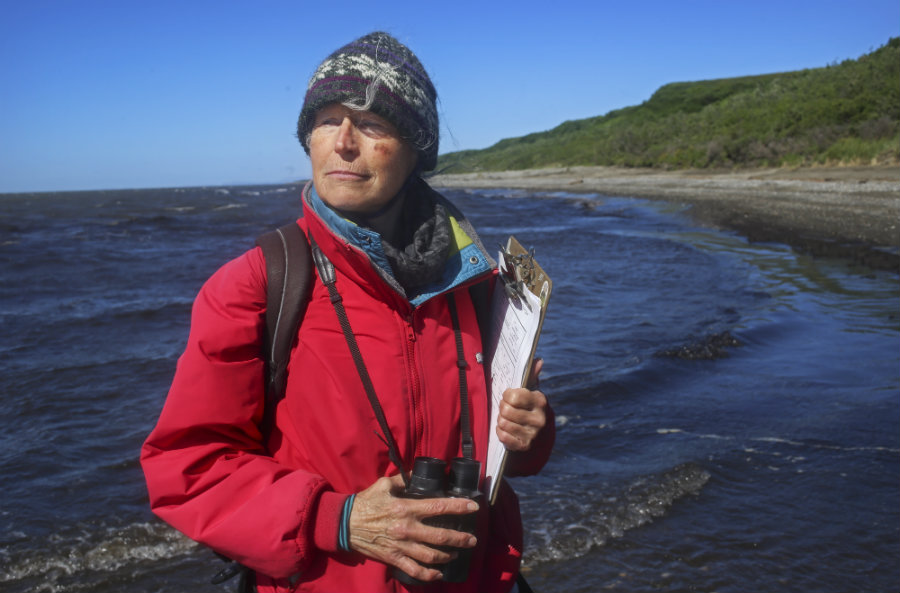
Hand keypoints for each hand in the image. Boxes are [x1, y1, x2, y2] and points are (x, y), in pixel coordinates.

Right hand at [349, 474, 478, 581]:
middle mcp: (407, 528)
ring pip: (431, 555)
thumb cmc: (365, 502)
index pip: (439, 507)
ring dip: (448, 555)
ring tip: (457, 553)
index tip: (473, 507)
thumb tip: (416, 472)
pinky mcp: (393, 558)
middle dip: (460, 538)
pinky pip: (414, 570)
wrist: (345, 523)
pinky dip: (429, 575)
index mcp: (406, 508)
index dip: (459, 507)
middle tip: (472, 539)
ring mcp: (401, 546)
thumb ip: (402, 478)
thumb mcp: (383, 484)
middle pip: (441, 536)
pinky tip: (438, 574)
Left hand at [497, 358, 547, 451]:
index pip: (513, 396)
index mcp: (540, 400)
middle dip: (502, 408)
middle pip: (506, 410)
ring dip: (500, 420)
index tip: (508, 396)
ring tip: (506, 418)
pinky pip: (503, 437)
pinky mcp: (525, 445)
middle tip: (505, 408)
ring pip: (503, 423)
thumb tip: (538, 360)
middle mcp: (539, 418)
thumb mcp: (530, 390)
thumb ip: (532, 375)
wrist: (537, 433)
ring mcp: (533, 433)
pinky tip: (506, 429)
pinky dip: (500, 432)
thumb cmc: (528, 406)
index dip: (506, 395)